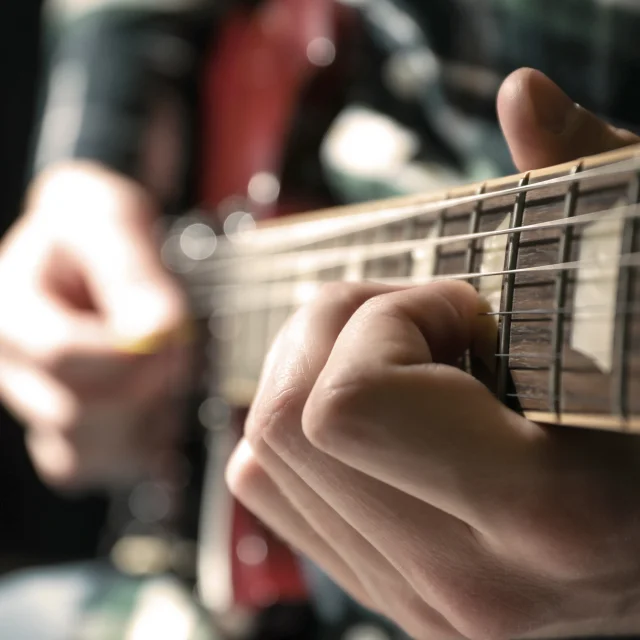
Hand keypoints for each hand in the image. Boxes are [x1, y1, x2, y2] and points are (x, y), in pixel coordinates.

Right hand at [0, 161, 190, 489]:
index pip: (58, 353)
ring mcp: (36, 405)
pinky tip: (160, 409)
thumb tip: (158, 329)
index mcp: (11, 308)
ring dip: (144, 424)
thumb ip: (132, 271)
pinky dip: (138, 449)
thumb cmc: (96, 230)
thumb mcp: (112, 222)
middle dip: (145, 386)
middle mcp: (12, 367)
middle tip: (180, 351)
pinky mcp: (65, 432)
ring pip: (81, 455)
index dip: (126, 355)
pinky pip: (96, 468)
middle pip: (72, 412)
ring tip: (168, 378)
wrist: (93, 250)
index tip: (172, 335)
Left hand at [226, 69, 639, 638]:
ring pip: (263, 458)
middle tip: (414, 316)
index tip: (462, 306)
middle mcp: (468, 582)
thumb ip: (589, 190)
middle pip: (284, 425)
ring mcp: (420, 601)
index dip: (392, 321)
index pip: (346, 408)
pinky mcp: (392, 593)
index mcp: (545, 516)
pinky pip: (272, 489)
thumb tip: (523, 99)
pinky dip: (297, 426)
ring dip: (310, 374)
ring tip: (397, 359)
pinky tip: (374, 408)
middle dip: (335, 332)